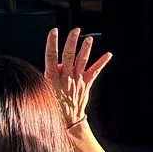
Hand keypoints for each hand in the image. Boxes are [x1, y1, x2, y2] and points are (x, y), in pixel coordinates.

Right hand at [45, 27, 111, 144]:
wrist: (66, 121)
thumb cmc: (52, 104)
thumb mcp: (44, 89)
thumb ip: (51, 74)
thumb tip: (57, 63)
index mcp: (51, 77)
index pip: (50, 56)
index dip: (51, 42)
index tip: (53, 31)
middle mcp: (65, 77)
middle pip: (68, 55)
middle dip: (72, 41)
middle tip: (75, 30)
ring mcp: (77, 80)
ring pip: (82, 61)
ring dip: (86, 49)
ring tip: (89, 38)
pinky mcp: (86, 84)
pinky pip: (95, 71)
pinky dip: (102, 62)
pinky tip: (108, 54)